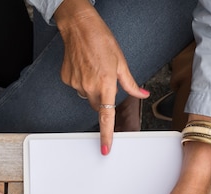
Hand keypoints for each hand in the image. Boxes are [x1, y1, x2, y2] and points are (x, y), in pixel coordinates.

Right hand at [55, 0, 148, 154]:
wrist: (79, 27)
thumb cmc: (102, 41)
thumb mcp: (121, 63)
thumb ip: (131, 84)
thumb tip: (143, 94)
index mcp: (106, 84)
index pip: (106, 116)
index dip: (106, 135)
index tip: (105, 149)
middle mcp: (89, 87)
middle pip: (97, 105)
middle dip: (103, 98)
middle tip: (106, 80)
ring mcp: (76, 84)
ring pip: (87, 96)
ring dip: (93, 88)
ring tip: (94, 68)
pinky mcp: (67, 79)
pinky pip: (77, 87)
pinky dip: (82, 81)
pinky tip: (84, 66)